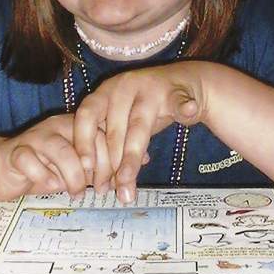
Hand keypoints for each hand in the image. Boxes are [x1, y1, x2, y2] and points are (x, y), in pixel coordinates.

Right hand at [0, 114, 112, 200]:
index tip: (112, 183)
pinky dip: (43, 176)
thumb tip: (141, 163)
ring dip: (73, 175)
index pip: (102, 135)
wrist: (3, 169)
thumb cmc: (45, 169)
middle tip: (98, 190)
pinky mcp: (16, 152)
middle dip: (97, 168)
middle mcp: (58, 126)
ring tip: (76, 193)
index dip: (112, 160)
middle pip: (85, 140)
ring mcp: (36, 137)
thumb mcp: (80, 169)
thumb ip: (105, 165)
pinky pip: (30, 160)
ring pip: (60, 150)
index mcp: (76, 126)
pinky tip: (50, 187)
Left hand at [73, 61, 206, 203]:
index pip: (87, 116)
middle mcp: (125, 87)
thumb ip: (112, 145)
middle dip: (111, 162)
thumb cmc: (146, 108)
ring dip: (132, 156)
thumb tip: (103, 185)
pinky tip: (189, 110)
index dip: (84, 141)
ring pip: (139, 125)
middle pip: (114, 127)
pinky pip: (179, 102)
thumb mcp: (123, 121)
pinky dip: (184, 107)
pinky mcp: (177, 91)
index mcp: (106, 92)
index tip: (85, 169)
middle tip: (112, 190)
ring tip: (129, 181)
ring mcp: (151, 88)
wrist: (185, 83)